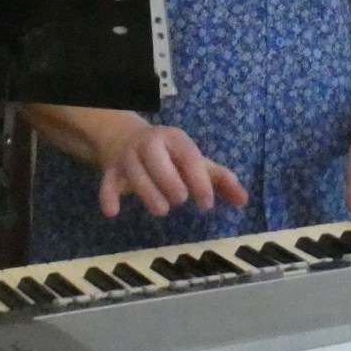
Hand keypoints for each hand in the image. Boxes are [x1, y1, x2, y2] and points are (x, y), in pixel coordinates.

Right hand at [95, 118, 248, 218]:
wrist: (124, 137)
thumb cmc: (169, 156)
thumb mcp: (194, 161)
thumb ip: (220, 179)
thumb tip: (244, 200)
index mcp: (175, 139)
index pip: (189, 158)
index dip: (199, 181)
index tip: (206, 204)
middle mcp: (150, 144)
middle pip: (158, 162)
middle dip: (171, 183)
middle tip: (180, 200)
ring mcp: (128, 157)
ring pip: (135, 174)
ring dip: (148, 194)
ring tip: (162, 210)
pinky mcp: (110, 171)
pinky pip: (106, 183)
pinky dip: (108, 197)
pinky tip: (113, 212)